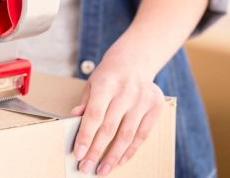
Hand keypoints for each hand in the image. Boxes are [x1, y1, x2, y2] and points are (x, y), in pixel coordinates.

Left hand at [70, 51, 164, 175]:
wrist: (133, 62)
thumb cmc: (107, 77)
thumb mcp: (91, 84)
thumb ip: (84, 103)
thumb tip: (74, 119)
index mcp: (106, 84)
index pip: (94, 115)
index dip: (86, 136)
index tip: (78, 154)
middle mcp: (126, 92)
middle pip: (109, 128)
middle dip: (96, 151)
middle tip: (86, 167)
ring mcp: (143, 99)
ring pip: (127, 134)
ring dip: (113, 156)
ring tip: (102, 170)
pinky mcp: (156, 106)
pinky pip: (143, 134)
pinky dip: (130, 150)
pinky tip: (120, 161)